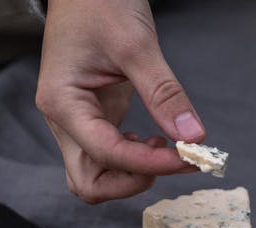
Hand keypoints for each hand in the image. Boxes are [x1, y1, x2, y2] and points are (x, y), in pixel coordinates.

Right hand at [35, 0, 203, 203]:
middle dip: (132, 182)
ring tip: (167, 149)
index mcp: (63, 102)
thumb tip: (193, 136)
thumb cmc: (99, 4)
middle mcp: (64, 119)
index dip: (149, 163)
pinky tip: (156, 140)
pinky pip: (109, 156)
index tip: (188, 157)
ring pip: (97, 175)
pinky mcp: (93, 117)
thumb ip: (164, 93)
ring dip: (133, 174)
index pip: (106, 152)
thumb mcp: (136, 45)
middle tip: (174, 161)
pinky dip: (134, 160)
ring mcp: (76, 121)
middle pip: (88, 182)